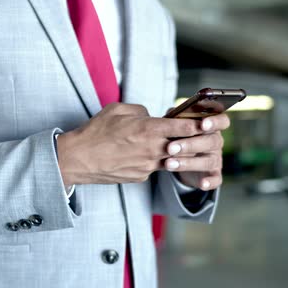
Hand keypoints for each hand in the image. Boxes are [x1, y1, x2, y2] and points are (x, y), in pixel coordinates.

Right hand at [56, 104, 204, 186]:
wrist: (77, 159)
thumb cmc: (95, 131)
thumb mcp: (118, 110)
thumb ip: (141, 111)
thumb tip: (152, 117)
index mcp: (149, 130)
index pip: (184, 127)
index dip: (199, 124)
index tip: (210, 122)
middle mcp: (152, 150)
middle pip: (182, 145)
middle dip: (191, 140)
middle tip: (200, 135)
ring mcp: (148, 166)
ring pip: (170, 158)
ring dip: (173, 152)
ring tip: (167, 144)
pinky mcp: (140, 177)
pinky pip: (153, 166)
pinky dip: (152, 160)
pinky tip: (139, 155)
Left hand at [163, 114, 229, 189]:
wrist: (184, 159)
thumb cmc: (182, 137)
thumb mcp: (178, 128)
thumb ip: (177, 120)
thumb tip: (170, 114)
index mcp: (211, 127)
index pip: (222, 121)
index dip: (215, 122)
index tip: (202, 124)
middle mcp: (216, 142)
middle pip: (211, 141)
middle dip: (190, 145)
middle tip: (170, 148)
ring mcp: (216, 159)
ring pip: (208, 161)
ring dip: (188, 163)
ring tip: (169, 164)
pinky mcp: (214, 175)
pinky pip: (215, 179)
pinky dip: (210, 182)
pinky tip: (202, 184)